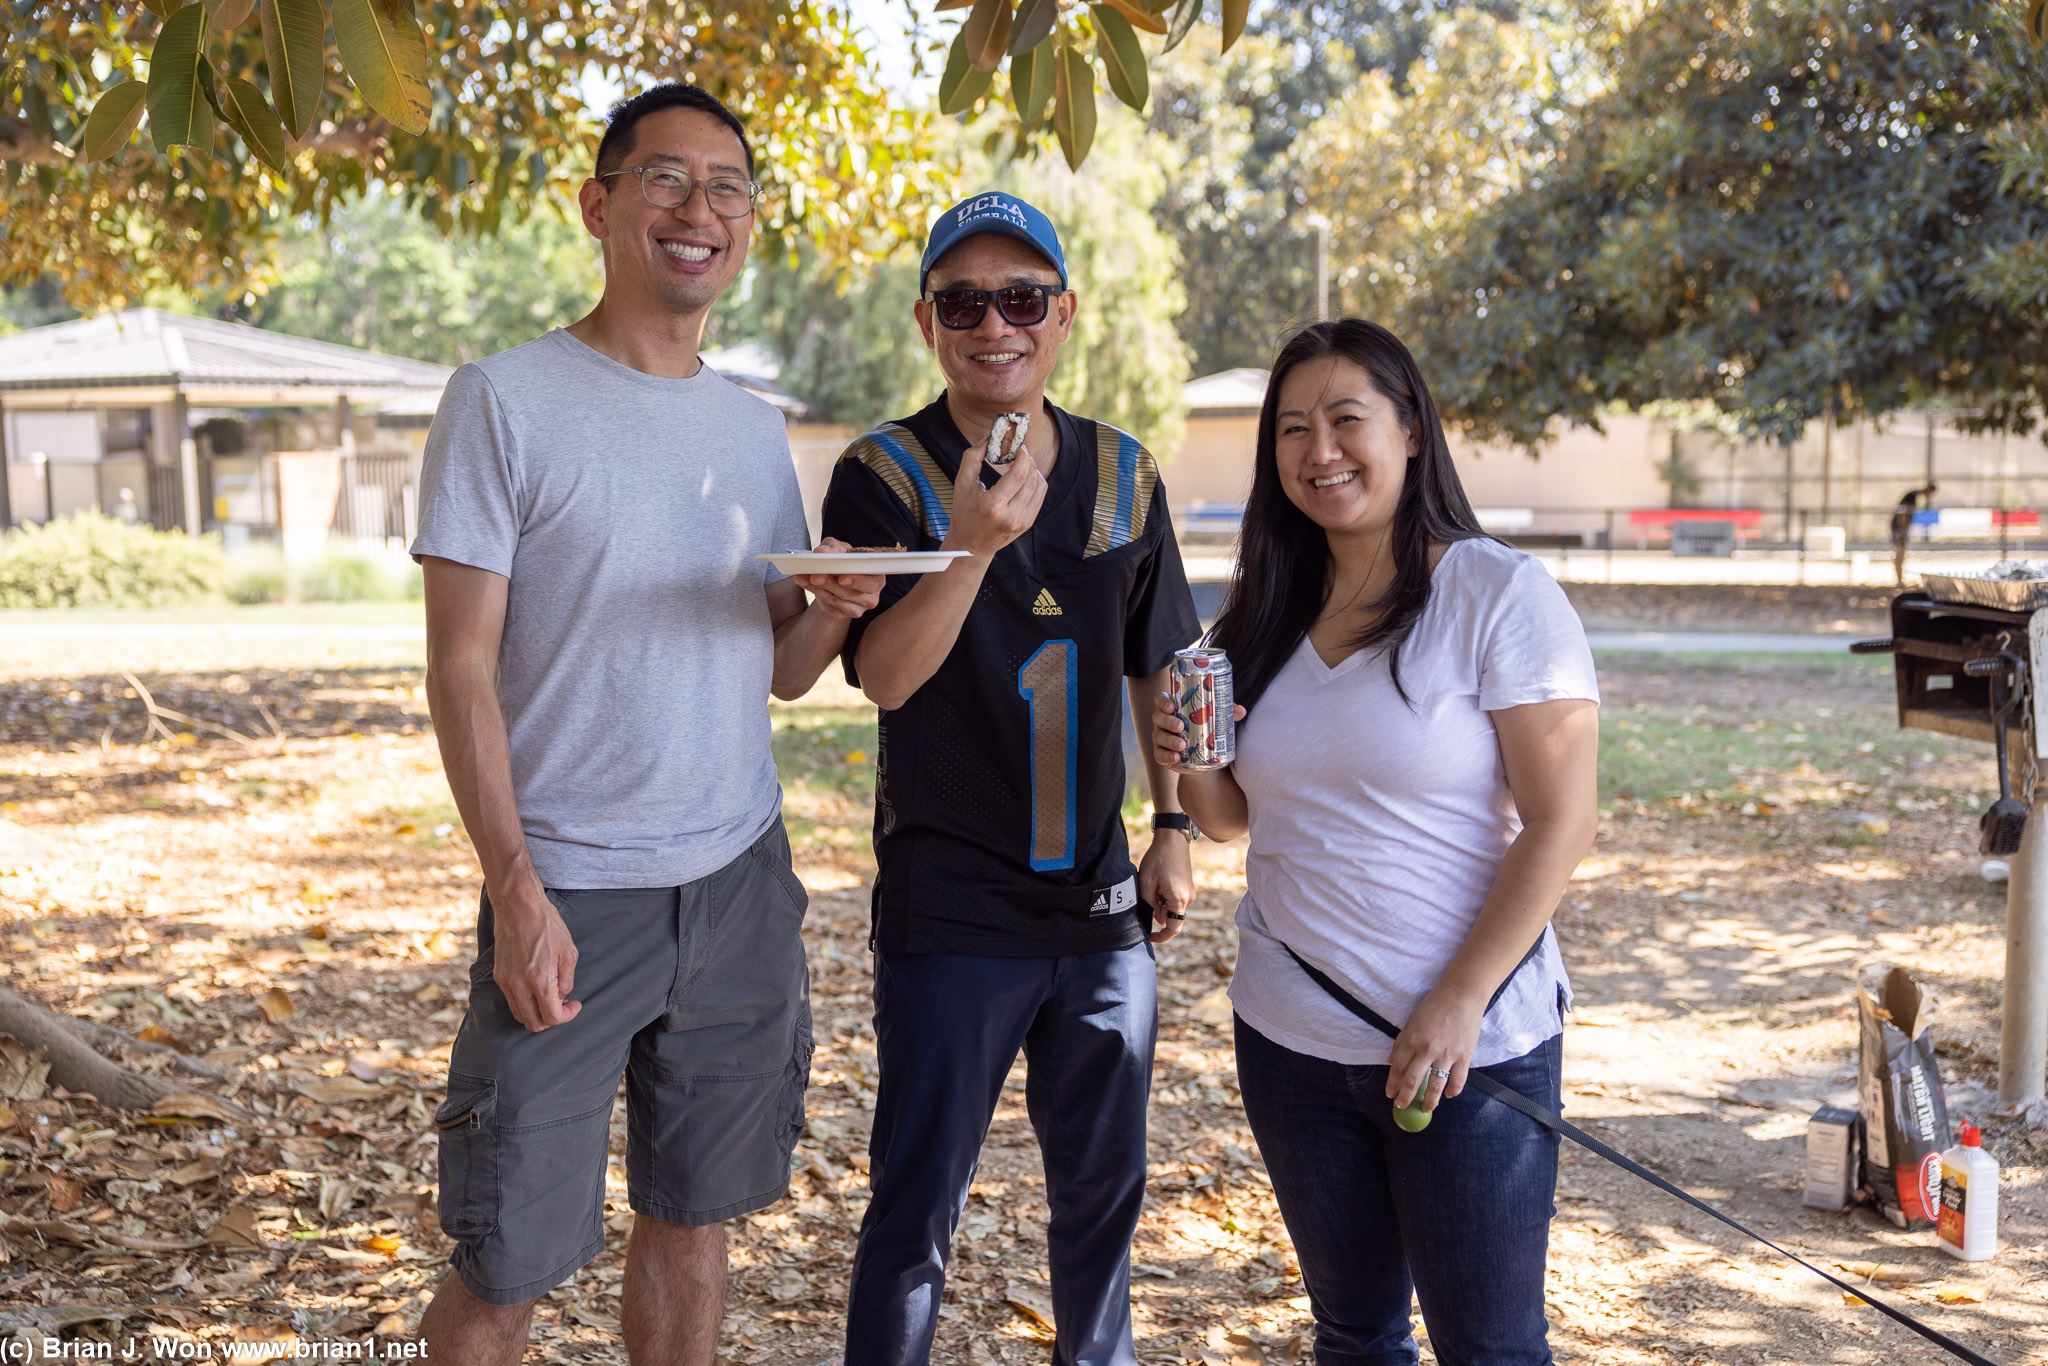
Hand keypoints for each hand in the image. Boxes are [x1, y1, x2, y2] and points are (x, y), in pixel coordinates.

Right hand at [490, 882, 580, 1031]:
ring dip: (537, 1013)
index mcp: (540, 980)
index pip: (552, 1017)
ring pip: (521, 1015)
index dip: (568, 1015)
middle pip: (534, 1024)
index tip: (575, 1004)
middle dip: (552, 1019)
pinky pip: (511, 1001)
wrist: (518, 906)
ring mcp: (506, 982)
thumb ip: (567, 981)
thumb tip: (561, 997)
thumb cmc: (547, 925)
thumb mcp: (569, 952)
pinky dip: (525, 1003)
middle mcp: (519, 986)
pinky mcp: (499, 976)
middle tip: (564, 1004)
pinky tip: (537, 988)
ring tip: (551, 995)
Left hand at [792, 537, 884, 619]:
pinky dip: (814, 591)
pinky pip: (828, 604)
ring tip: (805, 576)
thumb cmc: (843, 560)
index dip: (857, 580)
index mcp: (877, 576)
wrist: (835, 578)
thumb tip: (821, 552)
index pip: (872, 581)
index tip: (842, 578)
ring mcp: (858, 607)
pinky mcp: (843, 613)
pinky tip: (804, 582)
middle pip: (852, 593)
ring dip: (819, 588)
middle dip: (832, 584)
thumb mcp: (839, 548)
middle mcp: (871, 594)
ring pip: (837, 599)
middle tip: (816, 576)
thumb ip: (832, 547)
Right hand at [942, 433, 1047, 557]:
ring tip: (1023, 464)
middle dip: (1028, 461)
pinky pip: (1040, 497)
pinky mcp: (1028, 524)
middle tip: (1021, 453)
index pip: (1018, 476)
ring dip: (1034, 471)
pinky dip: (1036, 483)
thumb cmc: (964, 512)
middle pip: (1030, 480)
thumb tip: (988, 439)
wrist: (971, 544)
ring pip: (1039, 487)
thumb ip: (972, 457)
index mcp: (993, 505)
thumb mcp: (962, 483)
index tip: (1020, 447)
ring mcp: (1021, 522)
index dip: (1023, 457)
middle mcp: (1010, 516)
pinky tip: (1025, 478)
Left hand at [1139, 833, 1193, 943]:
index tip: (1148, 937)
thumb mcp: (1146, 883)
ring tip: (1153, 884)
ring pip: (1171, 908)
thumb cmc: (1158, 859)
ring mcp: (1189, 893)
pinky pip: (1174, 900)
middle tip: (1148, 893)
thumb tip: (1150, 920)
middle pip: (1170, 917)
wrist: (1172, 839)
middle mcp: (1188, 899)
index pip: (1173, 928)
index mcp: (1179, 900)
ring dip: (1160, 903)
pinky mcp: (1187, 887)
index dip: (1160, 937)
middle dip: (1157, 911)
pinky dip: (1164, 897)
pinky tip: (1158, 882)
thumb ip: (1147, 905)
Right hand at [1152, 690, 1246, 773]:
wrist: (1205, 756)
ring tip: (1183, 744)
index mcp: (1172, 708)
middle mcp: (1163, 722)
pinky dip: (1167, 756)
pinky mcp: (1163, 755)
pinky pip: (1159, 755)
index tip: (1172, 706)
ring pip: (1159, 737)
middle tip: (1181, 726)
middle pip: (1158, 718)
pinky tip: (1176, 757)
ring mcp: (1161, 739)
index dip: (1163, 702)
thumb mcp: (1216, 719)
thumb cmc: (1207, 729)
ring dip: (1169, 740)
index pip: (1161, 700)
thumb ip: (1227, 712)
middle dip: (1168, 721)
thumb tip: (1241, 710)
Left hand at [1385, 982, 1484, 1111]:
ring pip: (1435, 1086)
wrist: (1461, 995)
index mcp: (1412, 1039)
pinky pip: (1458, 1080)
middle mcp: (1427, 1050)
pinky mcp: (1464, 1056)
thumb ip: (1401, 1042)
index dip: (1392, 1084)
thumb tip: (1391, 1061)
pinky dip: (1453, 1091)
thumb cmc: (1435, 1005)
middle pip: (1412, 1080)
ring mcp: (1447, 1054)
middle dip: (1405, 1097)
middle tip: (1402, 1106)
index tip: (1390, 1094)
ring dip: (1429, 1101)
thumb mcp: (1412, 1021)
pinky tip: (1448, 1096)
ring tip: (1425, 1108)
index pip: (1398, 1068)